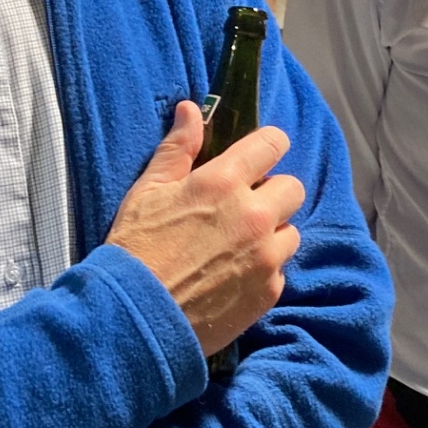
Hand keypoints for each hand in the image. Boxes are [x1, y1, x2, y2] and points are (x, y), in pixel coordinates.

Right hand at [106, 102, 304, 356]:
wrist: (135, 318)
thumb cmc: (135, 249)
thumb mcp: (148, 191)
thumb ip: (177, 149)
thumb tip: (192, 109)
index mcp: (224, 182)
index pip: (273, 144)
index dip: (267, 147)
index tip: (258, 157)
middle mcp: (255, 215)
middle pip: (293, 188)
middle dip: (272, 193)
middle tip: (242, 208)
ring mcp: (266, 256)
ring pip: (291, 232)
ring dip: (271, 234)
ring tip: (237, 247)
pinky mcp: (269, 292)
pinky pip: (280, 270)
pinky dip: (263, 271)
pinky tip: (232, 278)